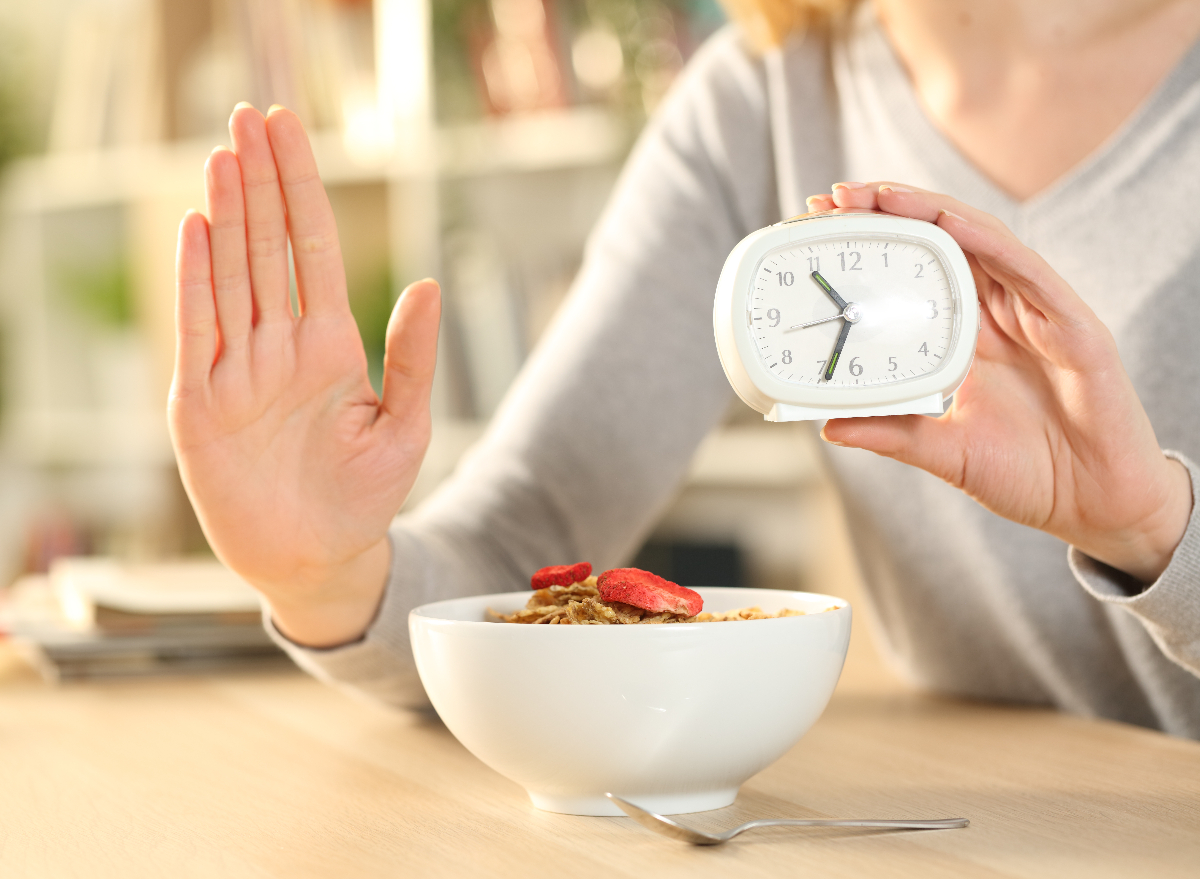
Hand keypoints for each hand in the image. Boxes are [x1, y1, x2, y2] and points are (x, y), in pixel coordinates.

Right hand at [169, 104, 440, 645]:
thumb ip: (412, 358)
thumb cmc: (364, 497)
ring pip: (231, 276)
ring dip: (226, 214)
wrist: (320, 559)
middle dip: (259, 182)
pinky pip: (198, 330)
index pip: (315, 249)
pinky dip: (196, 280)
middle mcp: (280, 347)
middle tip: (248, 115)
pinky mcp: (201, 405)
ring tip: (223, 155)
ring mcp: (238, 371)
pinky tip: (197, 229)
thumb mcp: (403, 426)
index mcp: (329, 345)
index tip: (290, 132)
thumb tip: (427, 283)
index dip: (303, 189)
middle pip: (267, 247)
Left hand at [804, 183, 1191, 582]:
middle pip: (943, 242)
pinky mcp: (1073, 325)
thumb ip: (890, 433)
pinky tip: (951, 222)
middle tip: (836, 196)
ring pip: (982, 241)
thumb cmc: (1029, 474)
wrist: (1095, 506)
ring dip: (930, 211)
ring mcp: (1037, 314)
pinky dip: (987, 241)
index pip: (918, 271)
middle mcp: (1001, 314)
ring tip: (880, 196)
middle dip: (891, 211)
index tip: (822, 224)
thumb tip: (828, 426)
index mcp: (970, 337)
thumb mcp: (942, 451)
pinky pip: (1028, 271)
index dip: (876, 244)